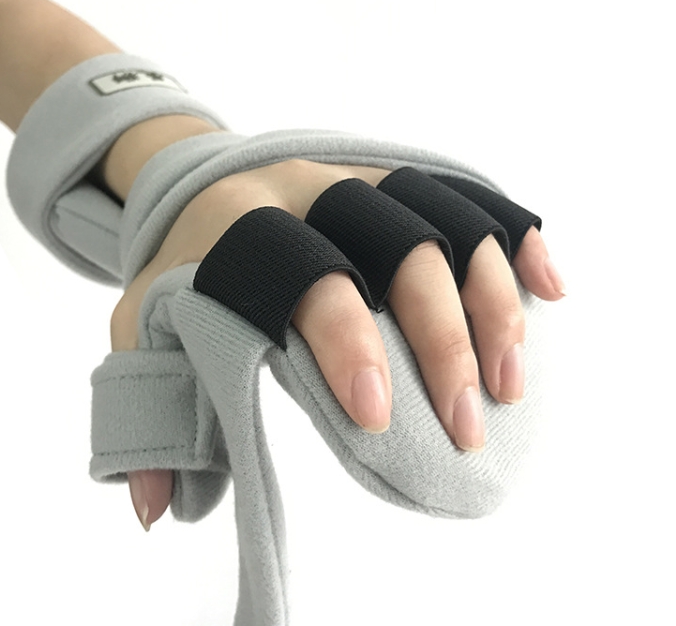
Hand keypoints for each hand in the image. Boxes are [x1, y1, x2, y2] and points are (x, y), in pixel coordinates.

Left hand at [107, 159, 565, 530]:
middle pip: (399, 245)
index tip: (378, 417)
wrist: (199, 184)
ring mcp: (362, 181)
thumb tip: (154, 508)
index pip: (308, 274)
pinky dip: (512, 239)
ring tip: (509, 382)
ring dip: (490, 300)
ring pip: (446, 221)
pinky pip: (466, 198)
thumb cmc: (178, 265)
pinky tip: (547, 287)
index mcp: (242, 225)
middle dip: (441, 337)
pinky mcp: (397, 185)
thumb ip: (148, 404)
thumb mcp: (141, 321)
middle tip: (465, 426)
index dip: (347, 341)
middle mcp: (313, 190)